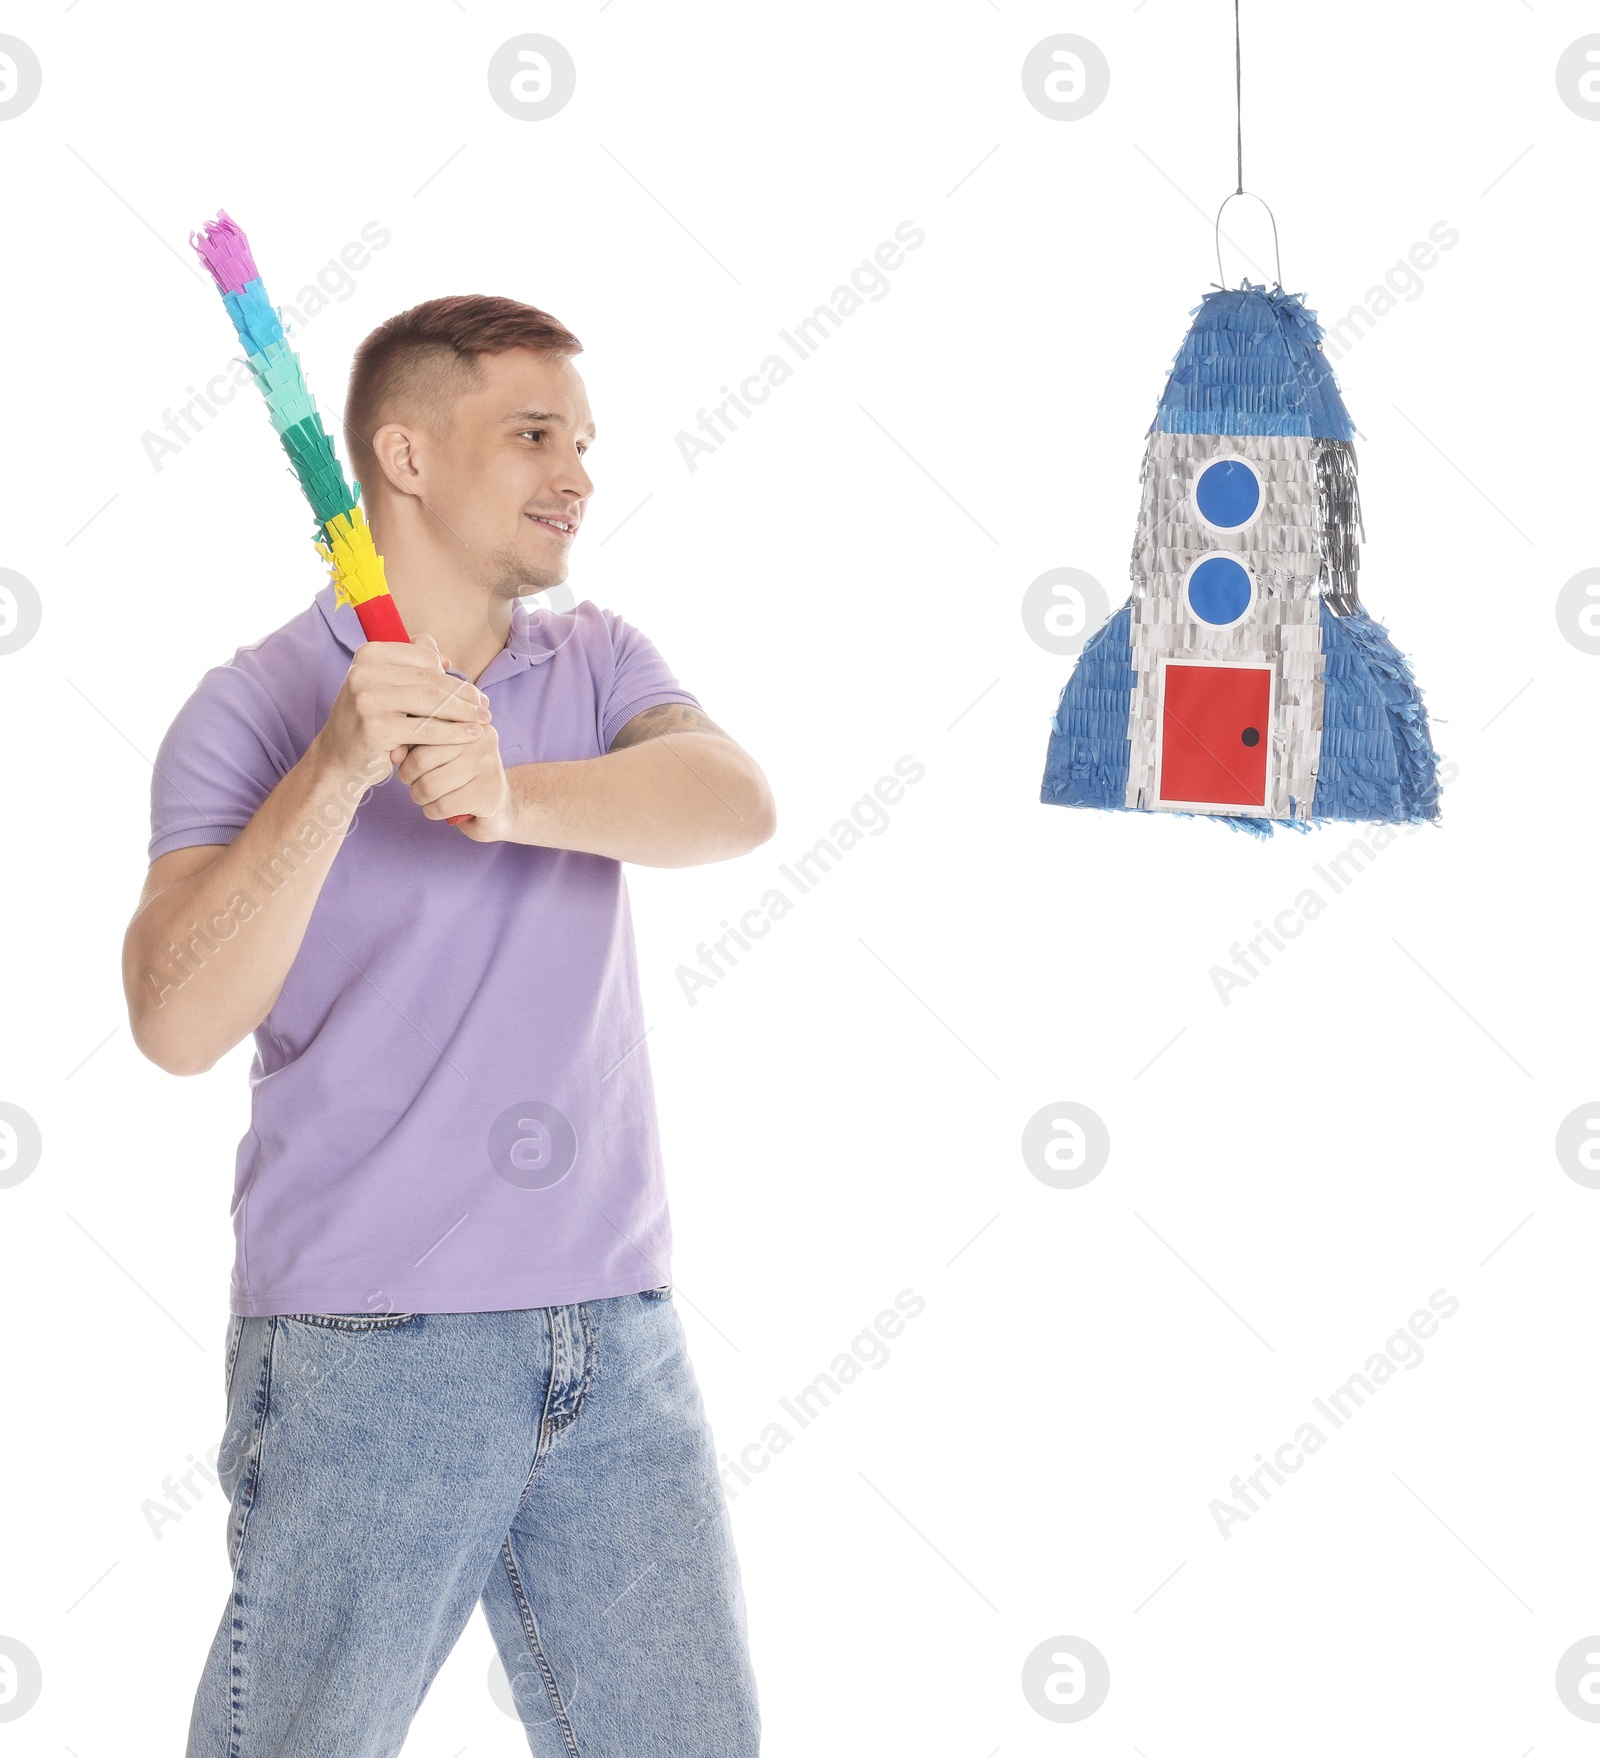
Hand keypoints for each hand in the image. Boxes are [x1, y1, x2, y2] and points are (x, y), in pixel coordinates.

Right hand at [312, 634, 490, 780]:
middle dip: (464, 694)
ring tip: (484, 720)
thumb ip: (410, 667)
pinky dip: (455, 732)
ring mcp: (368, 700)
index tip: (474, 691)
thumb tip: (443, 657)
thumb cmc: (370, 721)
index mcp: (368, 654)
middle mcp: (364, 672)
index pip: (424, 658)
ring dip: (464, 712)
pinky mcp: (376, 728)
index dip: (453, 675)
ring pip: (432, 702)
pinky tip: (472, 735)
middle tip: (486, 706)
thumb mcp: (384, 687)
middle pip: (430, 680)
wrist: (337, 758)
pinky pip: (427, 728)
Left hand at [395, 711, 514, 835]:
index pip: (421, 731)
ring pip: (430, 786)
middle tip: (414, 785)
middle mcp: (481, 737)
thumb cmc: (460, 777)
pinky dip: (433, 812)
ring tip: (426, 798)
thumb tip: (393, 752)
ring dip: (420, 798)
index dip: (407, 754)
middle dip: (409, 778)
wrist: (500, 807)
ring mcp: (488, 764)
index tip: (409, 766)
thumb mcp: (438, 753)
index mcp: (466, 719)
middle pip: (421, 759)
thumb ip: (416, 745)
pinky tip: (439, 810)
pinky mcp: (488, 792)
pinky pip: (442, 805)